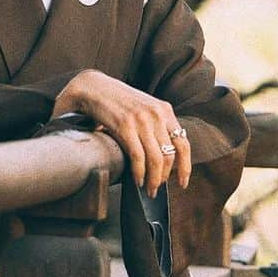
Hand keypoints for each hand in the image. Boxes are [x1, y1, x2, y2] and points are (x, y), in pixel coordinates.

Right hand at [52, 70, 190, 196]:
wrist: (92, 87)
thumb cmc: (116, 101)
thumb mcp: (143, 108)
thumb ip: (155, 125)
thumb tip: (163, 156)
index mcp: (164, 110)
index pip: (184, 143)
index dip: (185, 167)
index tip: (182, 183)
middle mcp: (156, 114)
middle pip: (170, 155)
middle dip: (164, 177)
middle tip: (156, 188)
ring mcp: (141, 120)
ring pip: (156, 159)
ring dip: (153, 180)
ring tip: (148, 190)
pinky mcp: (124, 126)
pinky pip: (138, 157)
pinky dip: (139, 173)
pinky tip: (137, 181)